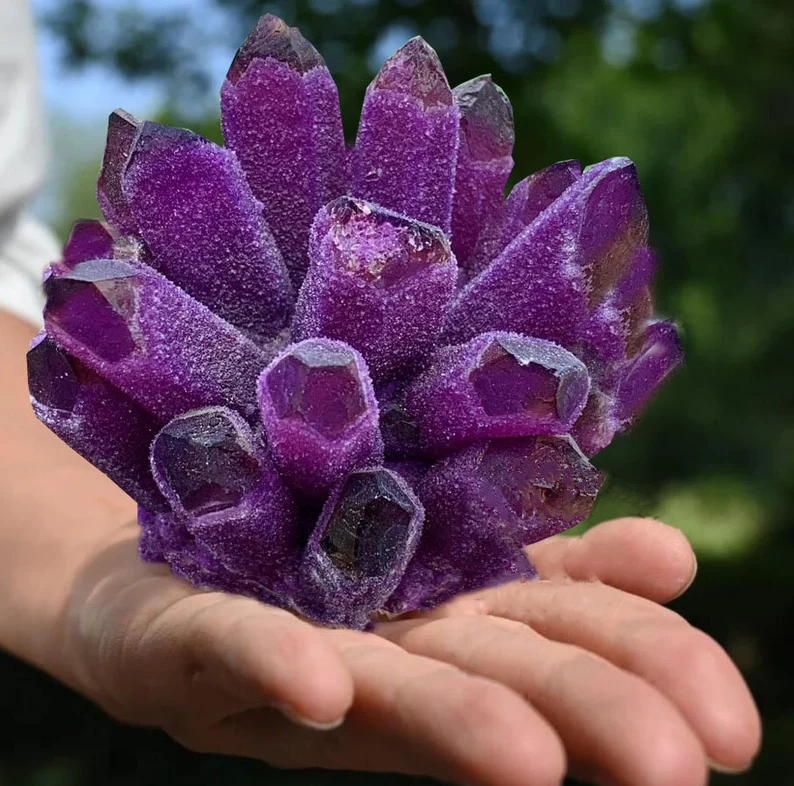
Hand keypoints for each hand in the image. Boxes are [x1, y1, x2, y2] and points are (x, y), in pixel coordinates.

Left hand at [60, 517, 759, 785]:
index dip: (650, 668)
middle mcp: (393, 640)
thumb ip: (556, 553)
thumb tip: (674, 558)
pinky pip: (239, 643)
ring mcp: (301, 639)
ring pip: (386, 681)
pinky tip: (327, 689)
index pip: (571, 632)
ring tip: (530, 758)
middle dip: (585, 712)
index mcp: (461, 609)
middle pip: (496, 670)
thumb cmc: (334, 549)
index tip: (733, 727)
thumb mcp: (459, 540)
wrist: (180, 552)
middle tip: (680, 768)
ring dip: (455, 717)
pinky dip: (282, 665)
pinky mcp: (203, 629)